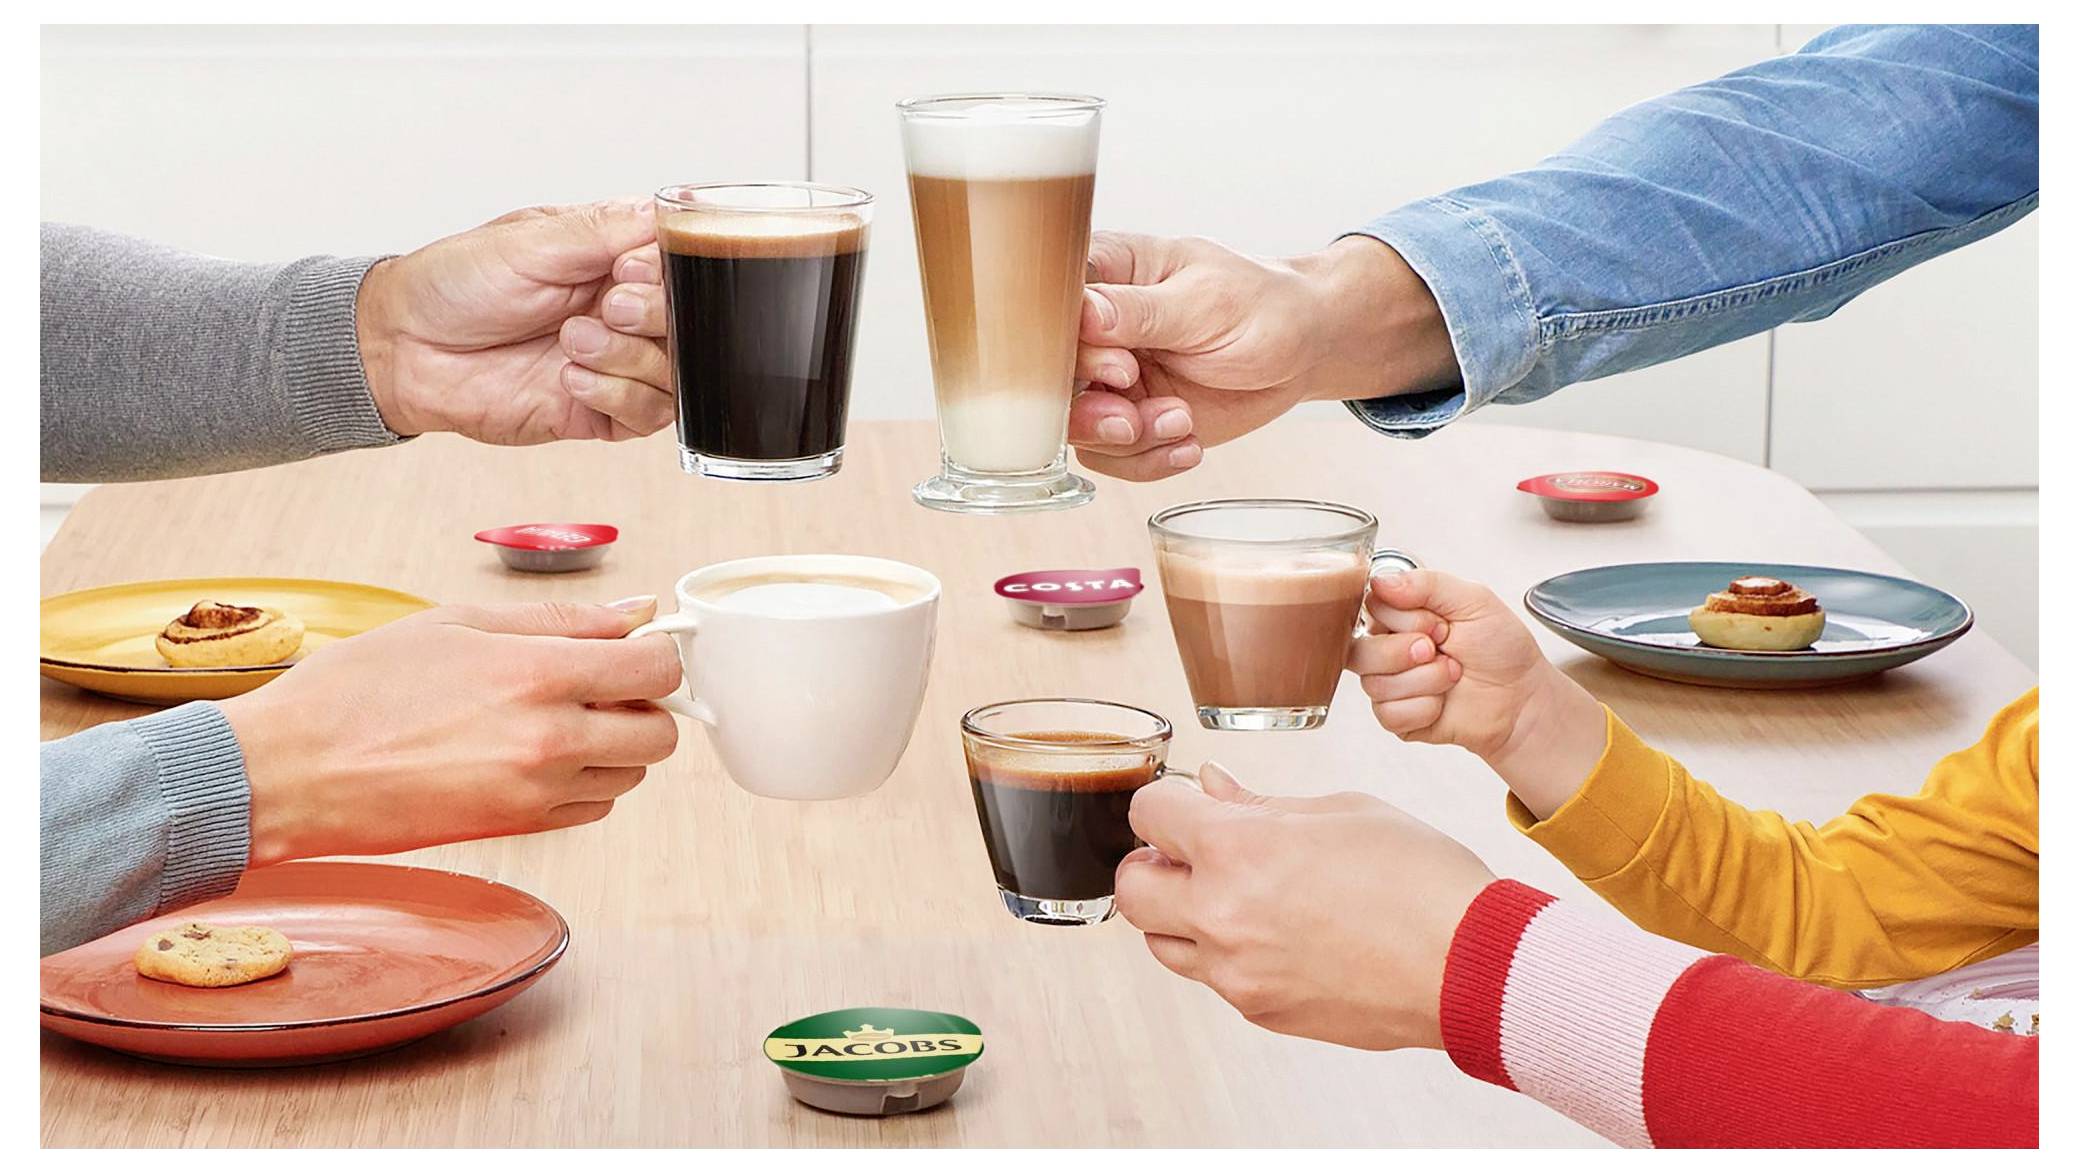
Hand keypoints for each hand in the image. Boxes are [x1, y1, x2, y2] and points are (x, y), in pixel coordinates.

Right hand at [219, 597, 682, 864]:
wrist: (291, 772)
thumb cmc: (358, 690)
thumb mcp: (457, 622)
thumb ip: (560, 619)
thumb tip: (636, 611)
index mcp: (538, 676)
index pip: (656, 670)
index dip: (655, 655)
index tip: (633, 649)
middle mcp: (550, 740)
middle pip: (660, 734)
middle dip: (641, 707)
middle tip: (596, 685)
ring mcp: (536, 793)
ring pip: (629, 775)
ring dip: (612, 746)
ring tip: (550, 718)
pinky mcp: (518, 830)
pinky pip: (590, 807)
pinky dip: (581, 782)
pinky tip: (530, 755)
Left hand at [357, 199, 676, 443]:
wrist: (403, 349)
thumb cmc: (452, 285)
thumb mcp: (527, 243)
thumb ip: (600, 231)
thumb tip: (661, 210)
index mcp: (611, 260)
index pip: (680, 265)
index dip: (669, 273)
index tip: (628, 270)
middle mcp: (621, 312)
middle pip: (690, 323)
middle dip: (653, 316)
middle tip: (604, 307)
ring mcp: (614, 364)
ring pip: (676, 372)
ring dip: (627, 357)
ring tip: (571, 342)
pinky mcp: (599, 412)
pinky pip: (648, 416)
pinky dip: (616, 395)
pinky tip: (569, 377)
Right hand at [1067, 232, 1456, 479]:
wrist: (1301, 348)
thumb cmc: (1260, 304)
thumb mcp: (1207, 299)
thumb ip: (1142, 311)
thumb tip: (1084, 313)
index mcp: (1103, 274)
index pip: (1048, 308)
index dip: (1070, 348)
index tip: (1121, 365)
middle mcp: (1094, 329)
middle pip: (1049, 378)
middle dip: (1091, 408)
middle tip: (1135, 410)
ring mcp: (1108, 379)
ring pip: (1074, 426)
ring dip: (1126, 439)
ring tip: (1180, 422)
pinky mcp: (1130, 420)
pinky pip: (1110, 458)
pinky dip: (1148, 461)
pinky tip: (1188, 445)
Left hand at [1113, 763, 1493, 1050]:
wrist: (1473, 965)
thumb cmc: (1420, 878)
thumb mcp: (1339, 811)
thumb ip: (1259, 803)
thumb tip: (1212, 786)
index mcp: (1237, 849)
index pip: (1148, 814)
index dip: (1164, 802)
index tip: (1184, 804)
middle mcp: (1222, 915)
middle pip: (1131, 890)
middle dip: (1151, 864)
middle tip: (1190, 853)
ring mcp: (1237, 973)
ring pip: (1162, 943)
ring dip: (1179, 914)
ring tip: (1235, 895)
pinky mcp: (1261, 1011)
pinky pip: (1213, 978)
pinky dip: (1224, 952)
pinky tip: (1276, 931)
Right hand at [1347, 570, 1605, 816]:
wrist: (1522, 698)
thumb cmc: (1501, 649)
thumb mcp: (1474, 601)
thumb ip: (1428, 584)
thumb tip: (1381, 581)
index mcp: (1402, 616)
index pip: (1371, 609)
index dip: (1404, 619)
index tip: (1439, 624)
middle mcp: (1389, 649)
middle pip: (1360, 650)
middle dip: (1407, 652)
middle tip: (1440, 650)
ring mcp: (1390, 684)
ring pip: (1374, 684)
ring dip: (1425, 681)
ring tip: (1451, 675)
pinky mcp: (1397, 718)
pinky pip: (1388, 714)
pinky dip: (1424, 708)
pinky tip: (1442, 703)